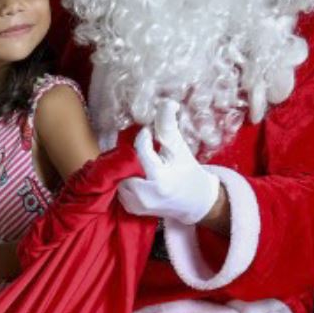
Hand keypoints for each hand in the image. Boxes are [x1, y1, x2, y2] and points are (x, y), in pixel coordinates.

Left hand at [117, 99, 222, 223]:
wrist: (195, 203)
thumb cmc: (189, 173)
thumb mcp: (180, 149)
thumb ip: (168, 126)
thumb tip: (167, 102)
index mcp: (159, 179)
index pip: (140, 149)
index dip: (144, 137)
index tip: (150, 133)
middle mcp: (144, 195)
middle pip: (124, 164)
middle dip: (130, 153)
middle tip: (141, 148)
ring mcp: (136, 205)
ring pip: (118, 176)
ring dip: (125, 165)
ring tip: (138, 160)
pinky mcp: (131, 209)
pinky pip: (118, 187)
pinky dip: (124, 178)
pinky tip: (136, 173)